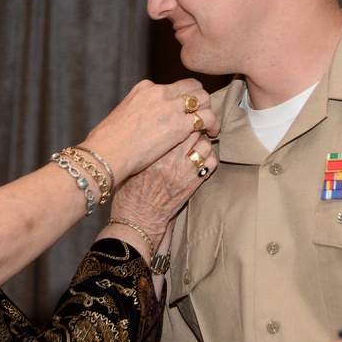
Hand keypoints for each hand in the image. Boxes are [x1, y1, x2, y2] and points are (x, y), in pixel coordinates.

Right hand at [80, 79, 218, 181]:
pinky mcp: (180, 125)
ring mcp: (171, 107)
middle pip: (192, 87)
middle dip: (200, 101)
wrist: (106, 154)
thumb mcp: (123, 114)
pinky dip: (213, 124)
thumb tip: (146, 116)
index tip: (184, 111)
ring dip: (208, 111)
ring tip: (210, 126)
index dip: (182, 99)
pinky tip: (212, 133)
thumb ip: (139, 110)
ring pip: (203, 99)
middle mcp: (159, 92)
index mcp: (145, 88)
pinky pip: (207, 118)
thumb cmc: (109, 142)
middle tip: (202, 116)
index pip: (174, 87)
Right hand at [103, 132, 217, 251]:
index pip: (176, 126)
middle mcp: (171, 160)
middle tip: (189, 132)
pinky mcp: (194, 183)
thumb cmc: (130, 193)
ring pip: (205, 145)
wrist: (138, 219)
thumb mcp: (133, 165)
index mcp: (154, 153)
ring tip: (195, 146)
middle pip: (193, 132)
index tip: (179, 123)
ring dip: (203, 143)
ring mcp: (185, 172)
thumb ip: (147, 148)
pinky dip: (209, 158)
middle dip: (193, 129)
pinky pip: (211, 163)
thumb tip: (156, 133)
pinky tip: (200, 160)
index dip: (180, 122)